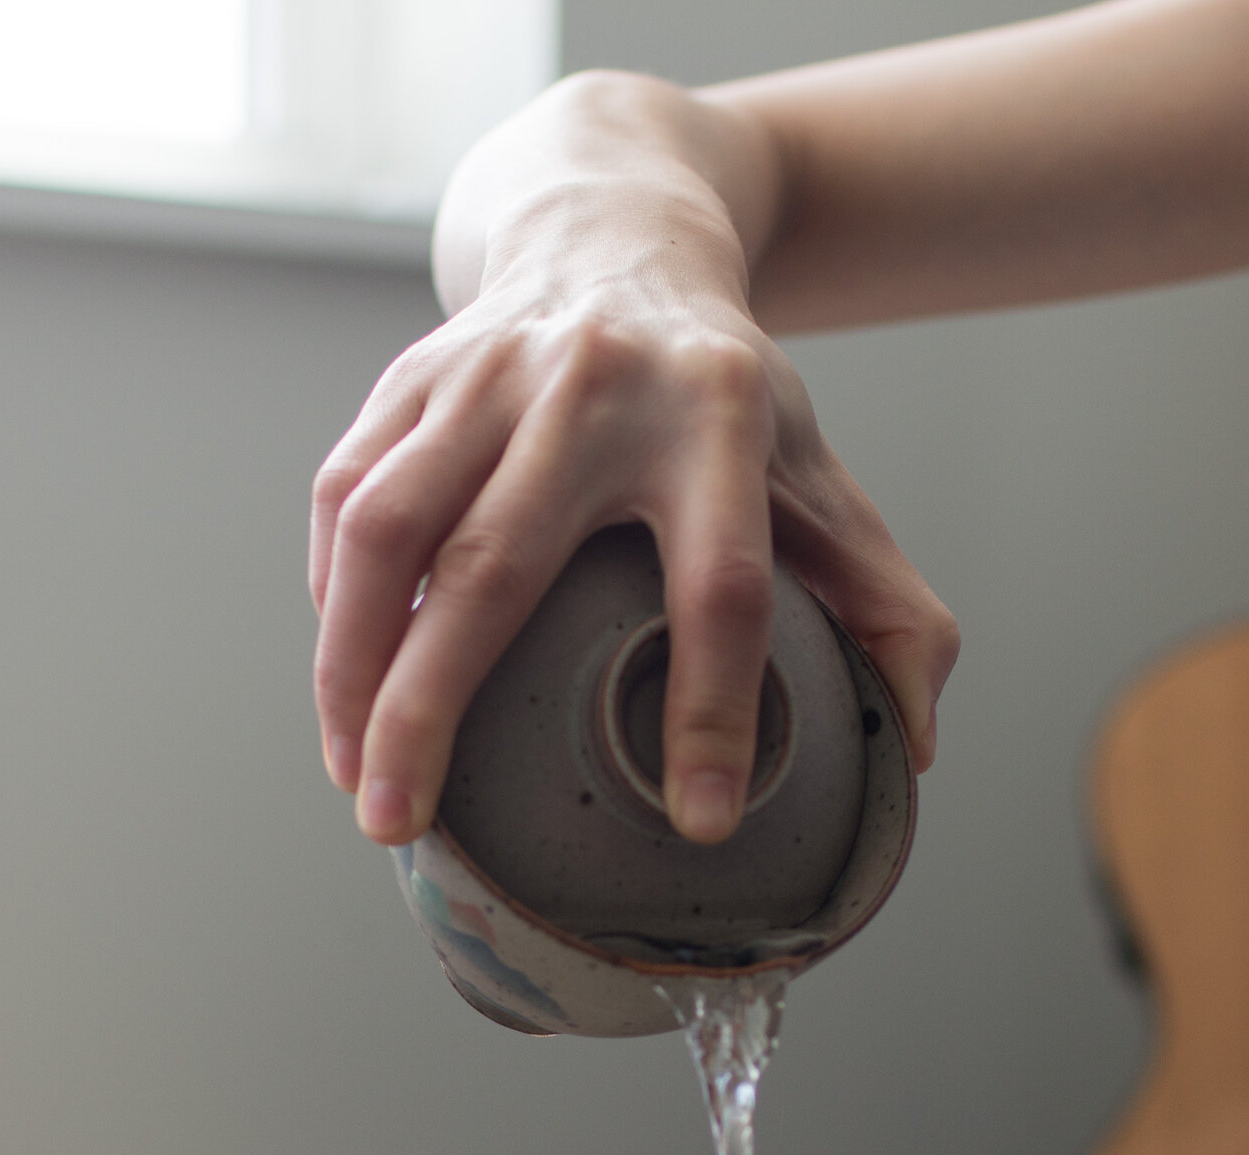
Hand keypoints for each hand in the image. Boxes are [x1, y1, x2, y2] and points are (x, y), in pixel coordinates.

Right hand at [309, 165, 956, 847]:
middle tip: (403, 827)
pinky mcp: (410, 372)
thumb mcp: (822, 481)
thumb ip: (887, 607)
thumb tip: (914, 742)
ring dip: (352, 667)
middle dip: (433, 710)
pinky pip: (346, 496)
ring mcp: (487, 372)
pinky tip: (345, 688)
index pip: (723, 584)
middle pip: (501, 565)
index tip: (701, 822)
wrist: (619, 233)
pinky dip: (335, 602)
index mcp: (722, 416)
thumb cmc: (727, 393)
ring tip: (357, 783)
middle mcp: (596, 387)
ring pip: (390, 530)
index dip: (717, 709)